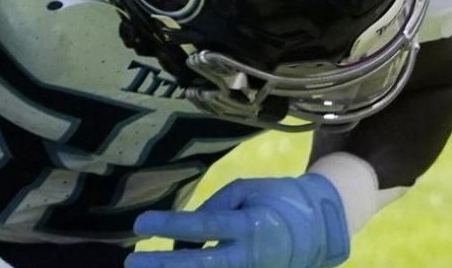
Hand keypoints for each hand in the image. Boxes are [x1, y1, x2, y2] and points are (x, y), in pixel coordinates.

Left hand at [128, 175, 350, 267]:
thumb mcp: (249, 190)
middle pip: (199, 265)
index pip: (203, 226)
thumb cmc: (278, 201)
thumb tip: (184, 235)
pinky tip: (174, 267)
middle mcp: (248, 256)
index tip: (140, 223)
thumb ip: (215, 206)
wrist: (320, 228)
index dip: (171, 225)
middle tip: (131, 261)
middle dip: (163, 266)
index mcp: (250, 225)